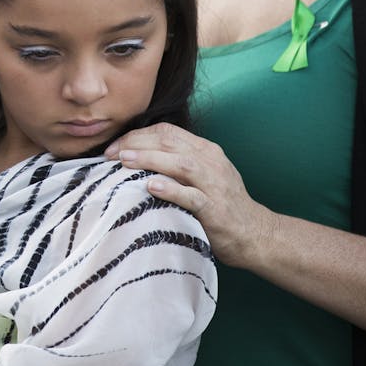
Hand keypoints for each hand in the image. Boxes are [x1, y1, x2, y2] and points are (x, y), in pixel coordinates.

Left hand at [106, 122, 277, 268]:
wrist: (255, 234)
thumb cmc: (222, 205)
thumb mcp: (203, 175)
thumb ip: (177, 162)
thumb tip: (135, 156)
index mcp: (206, 151)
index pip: (167, 132)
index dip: (138, 135)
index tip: (115, 147)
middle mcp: (211, 162)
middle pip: (170, 142)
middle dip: (136, 144)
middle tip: (110, 153)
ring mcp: (215, 185)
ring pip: (181, 163)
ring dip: (149, 160)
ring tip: (124, 161)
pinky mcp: (216, 210)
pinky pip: (192, 196)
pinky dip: (171, 190)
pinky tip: (151, 187)